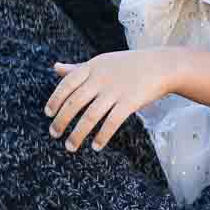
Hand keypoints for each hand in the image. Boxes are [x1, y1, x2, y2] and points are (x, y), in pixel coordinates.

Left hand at [47, 50, 173, 151]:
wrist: (161, 66)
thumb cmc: (128, 66)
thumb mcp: (101, 62)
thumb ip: (78, 68)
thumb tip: (55, 68)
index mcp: (92, 67)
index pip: (67, 84)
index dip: (55, 99)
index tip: (48, 114)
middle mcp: (101, 78)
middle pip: (74, 102)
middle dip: (61, 121)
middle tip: (54, 134)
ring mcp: (116, 91)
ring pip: (90, 117)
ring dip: (77, 134)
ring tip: (70, 147)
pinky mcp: (130, 102)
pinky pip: (111, 123)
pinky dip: (102, 136)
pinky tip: (96, 146)